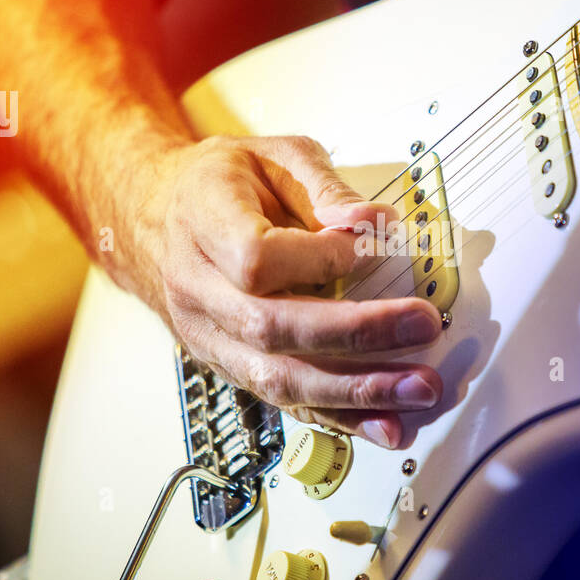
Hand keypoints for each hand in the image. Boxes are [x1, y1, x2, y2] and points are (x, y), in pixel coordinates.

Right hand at [148, 135, 442, 447]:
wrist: (158, 218)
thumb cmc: (219, 183)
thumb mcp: (273, 155)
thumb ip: (326, 187)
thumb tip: (377, 224)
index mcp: (204, 223)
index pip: (258, 259)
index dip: (321, 259)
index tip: (373, 249)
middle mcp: (199, 288)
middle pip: (272, 326)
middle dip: (357, 333)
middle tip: (422, 326)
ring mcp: (210, 336)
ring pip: (278, 378)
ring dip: (354, 391)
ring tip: (416, 388)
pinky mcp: (230, 366)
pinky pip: (284, 400)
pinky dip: (339, 417)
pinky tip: (385, 424)